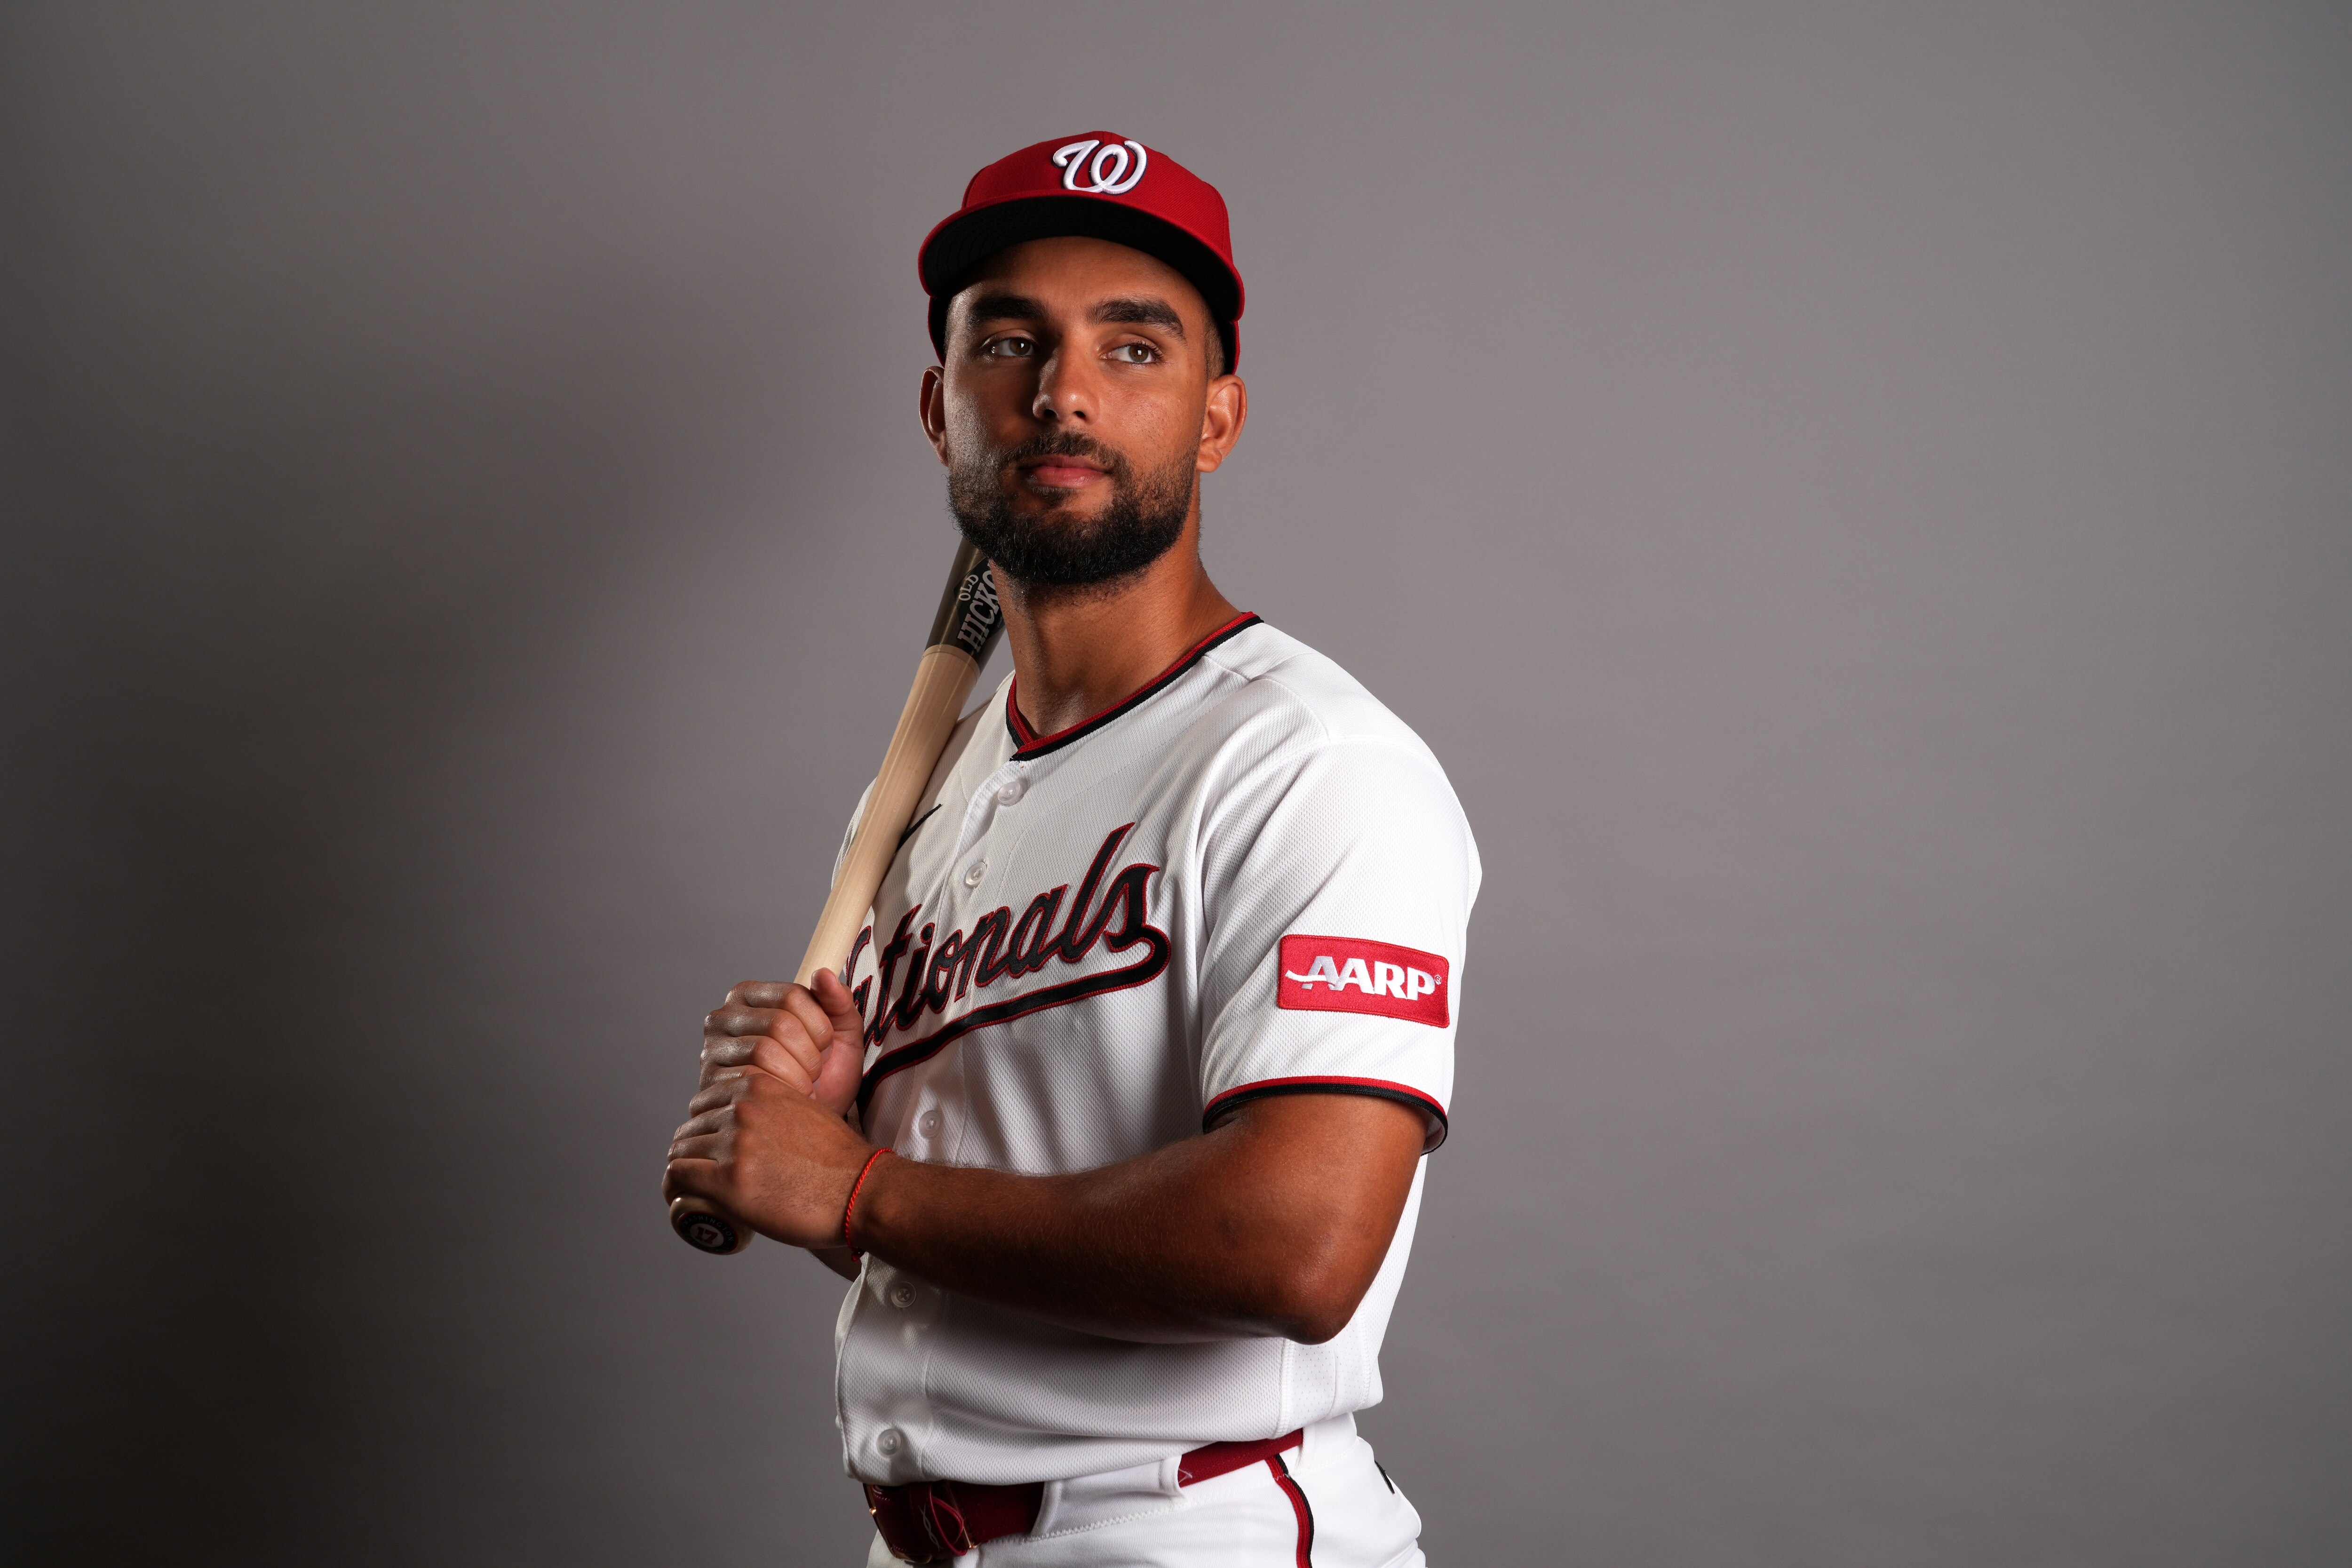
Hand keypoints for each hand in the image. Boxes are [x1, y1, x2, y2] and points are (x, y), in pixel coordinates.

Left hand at [665, 1058, 876, 1248]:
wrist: (861, 1189)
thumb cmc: (841, 1160)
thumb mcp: (807, 1110)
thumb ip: (780, 1108)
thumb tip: (765, 1127)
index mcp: (761, 1085)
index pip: (710, 1098)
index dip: (708, 1123)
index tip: (711, 1143)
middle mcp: (743, 1108)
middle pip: (694, 1124)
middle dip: (695, 1146)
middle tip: (703, 1170)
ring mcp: (734, 1143)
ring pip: (682, 1148)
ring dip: (684, 1166)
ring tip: (690, 1186)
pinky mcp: (728, 1178)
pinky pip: (679, 1175)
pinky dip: (673, 1186)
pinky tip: (677, 1195)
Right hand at [698, 972, 864, 1115]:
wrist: (809, 1122)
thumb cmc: (826, 1071)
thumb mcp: (842, 1031)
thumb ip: (836, 999)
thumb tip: (823, 973)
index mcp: (750, 995)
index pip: (792, 996)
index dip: (820, 1025)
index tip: (824, 1044)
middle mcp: (723, 1017)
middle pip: (780, 1023)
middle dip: (810, 1054)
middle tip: (814, 1071)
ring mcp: (713, 1051)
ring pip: (765, 1051)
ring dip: (798, 1075)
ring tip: (803, 1085)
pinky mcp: (711, 1085)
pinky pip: (752, 1082)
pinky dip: (782, 1093)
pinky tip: (788, 1099)